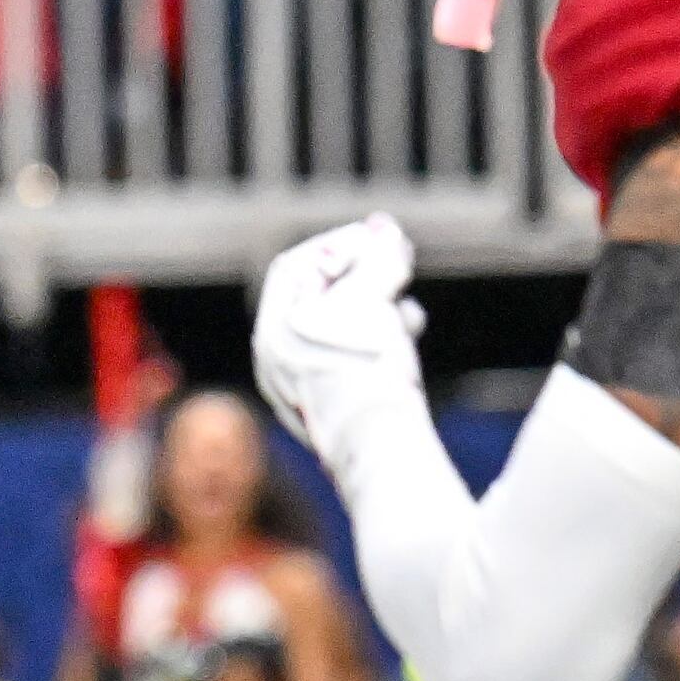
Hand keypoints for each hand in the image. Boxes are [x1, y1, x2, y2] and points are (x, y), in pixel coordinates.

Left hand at [253, 211, 425, 478]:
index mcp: (272, 334)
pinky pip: (356, 363)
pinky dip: (382, 343)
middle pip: (321, 299)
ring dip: (380, 309)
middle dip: (365, 276)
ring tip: (407, 312)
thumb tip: (384, 230)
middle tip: (398, 265)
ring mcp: (309, 391)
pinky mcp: (341, 410)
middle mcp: (282, 364)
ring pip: (344, 332)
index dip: (338, 244)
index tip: (377, 239)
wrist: (382, 450)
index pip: (296, 267)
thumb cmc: (366, 370)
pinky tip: (407, 341)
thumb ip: (377, 258)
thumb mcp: (371, 299)